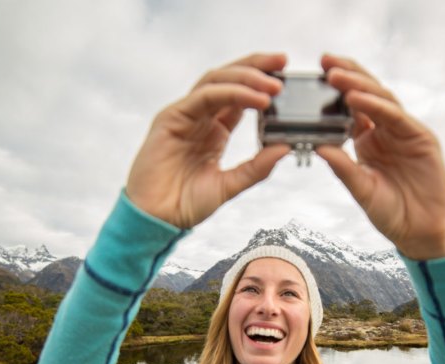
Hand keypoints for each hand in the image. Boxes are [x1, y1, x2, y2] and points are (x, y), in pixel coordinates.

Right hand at [125, 54, 290, 229]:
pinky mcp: (171, 117)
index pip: (241, 96)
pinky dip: (232, 93)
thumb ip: (256, 168)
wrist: (157, 219)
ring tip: (273, 85)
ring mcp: (185, 115)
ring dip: (247, 77)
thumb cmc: (186, 203)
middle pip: (229, 79)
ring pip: (217, 80)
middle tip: (283, 62)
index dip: (262, 84)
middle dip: (257, 67)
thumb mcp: (230, 185)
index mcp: (215, 130)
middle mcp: (200, 117)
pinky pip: (204, 96)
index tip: (287, 78)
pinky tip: (254, 99)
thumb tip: (285, 148)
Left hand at [316, 54, 444, 259]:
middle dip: (346, 74)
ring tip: (335, 75)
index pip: (350, 107)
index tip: (313, 75)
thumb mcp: (360, 189)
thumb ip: (342, 168)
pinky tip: (358, 98)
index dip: (334, 90)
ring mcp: (404, 132)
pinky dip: (376, 106)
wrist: (419, 231)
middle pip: (366, 94)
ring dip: (358, 85)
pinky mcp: (421, 137)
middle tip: (323, 61)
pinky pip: (396, 116)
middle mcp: (386, 131)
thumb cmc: (389, 212)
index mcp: (368, 139)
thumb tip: (317, 147)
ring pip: (380, 99)